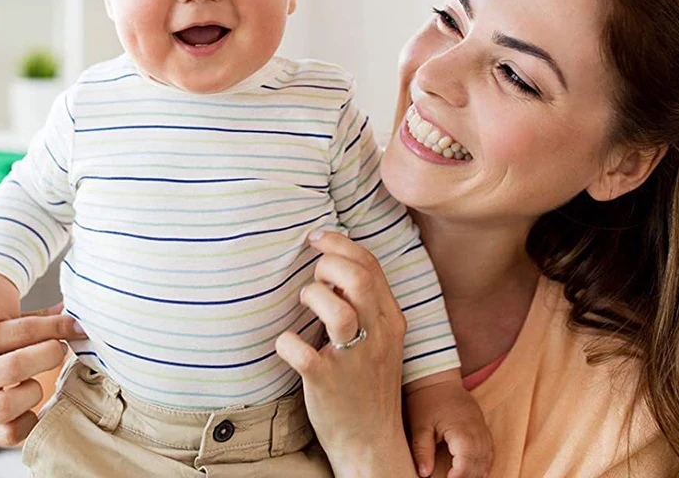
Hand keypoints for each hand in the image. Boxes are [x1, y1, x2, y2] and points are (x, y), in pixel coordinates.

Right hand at [0, 305, 84, 446]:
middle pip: (15, 366)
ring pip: (8, 404)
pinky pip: (11, 433)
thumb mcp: (3, 331)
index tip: (77, 327)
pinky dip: (29, 420)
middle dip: (48, 356)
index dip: (56, 326)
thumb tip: (69, 309)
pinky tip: (29, 407)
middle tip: (59, 351)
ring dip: (33, 392)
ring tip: (34, 384)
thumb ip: (35, 321)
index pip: (22, 331)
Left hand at [276, 231, 417, 476]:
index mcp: (391, 321)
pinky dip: (287, 342)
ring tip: (305, 304)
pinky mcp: (327, 384)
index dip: (340, 243)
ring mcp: (353, 361)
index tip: (317, 237)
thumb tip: (333, 265)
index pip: (371, 265)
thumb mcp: (380, 338)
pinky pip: (302, 352)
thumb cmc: (367, 382)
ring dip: (313, 295)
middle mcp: (377, 337)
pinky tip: (289, 344)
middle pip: (358, 278)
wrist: (371, 442)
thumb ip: (366, 303)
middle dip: (328, 264)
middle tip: (314, 274)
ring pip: (337, 310)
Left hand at [405, 373, 491, 477]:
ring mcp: (482, 428)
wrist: (437, 377)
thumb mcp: (419, 425)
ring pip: (487, 459)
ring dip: (476, 474)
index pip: (466, 466)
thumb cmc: (426, 400)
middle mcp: (476, 431)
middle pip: (478, 466)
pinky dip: (483, 464)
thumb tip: (424, 474)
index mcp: (461, 432)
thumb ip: (422, 450)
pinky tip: (474, 472)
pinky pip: (489, 450)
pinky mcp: (482, 426)